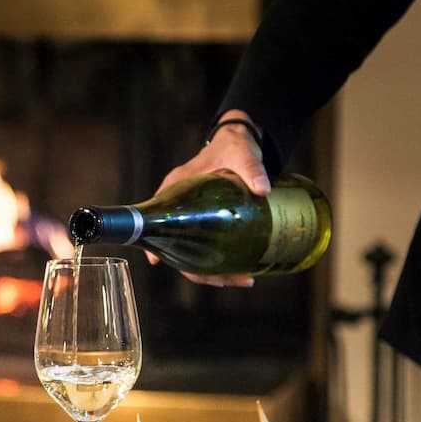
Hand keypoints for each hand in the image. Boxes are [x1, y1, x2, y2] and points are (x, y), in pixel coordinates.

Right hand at [147, 110, 267, 287]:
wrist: (244, 141)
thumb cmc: (234, 145)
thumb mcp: (241, 153)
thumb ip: (251, 169)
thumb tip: (263, 190)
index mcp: (175, 190)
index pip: (157, 223)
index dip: (158, 245)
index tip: (158, 261)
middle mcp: (180, 208)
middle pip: (179, 249)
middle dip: (201, 271)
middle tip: (230, 280)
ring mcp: (194, 218)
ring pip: (195, 254)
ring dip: (215, 272)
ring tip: (243, 279)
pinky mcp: (210, 223)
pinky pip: (209, 249)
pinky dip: (221, 263)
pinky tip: (241, 271)